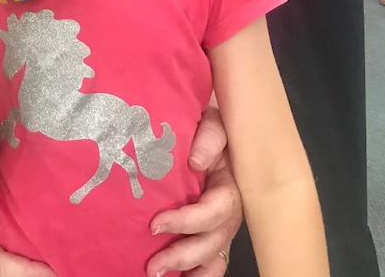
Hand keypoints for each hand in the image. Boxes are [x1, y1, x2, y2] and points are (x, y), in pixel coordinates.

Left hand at [146, 106, 241, 276]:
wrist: (217, 125)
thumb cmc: (214, 124)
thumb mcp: (214, 122)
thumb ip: (209, 138)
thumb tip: (196, 162)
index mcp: (230, 185)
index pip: (213, 212)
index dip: (187, 222)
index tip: (156, 224)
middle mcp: (229, 210)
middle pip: (212, 241)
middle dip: (183, 256)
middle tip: (154, 265)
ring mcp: (221, 222)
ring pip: (213, 255)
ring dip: (190, 270)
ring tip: (161, 275)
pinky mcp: (211, 226)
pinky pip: (211, 257)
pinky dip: (199, 272)